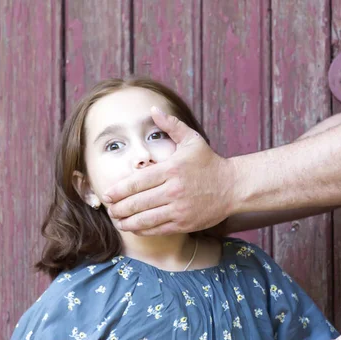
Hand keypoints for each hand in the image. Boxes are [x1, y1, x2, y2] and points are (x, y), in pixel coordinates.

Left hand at [103, 107, 234, 234]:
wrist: (233, 186)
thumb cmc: (209, 162)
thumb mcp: (192, 140)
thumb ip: (171, 125)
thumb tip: (153, 109)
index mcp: (171, 169)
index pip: (136, 182)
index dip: (118, 191)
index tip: (107, 195)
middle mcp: (174, 190)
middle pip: (137, 203)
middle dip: (118, 208)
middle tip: (109, 209)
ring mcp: (179, 209)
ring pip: (145, 219)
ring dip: (127, 222)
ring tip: (118, 221)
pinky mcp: (185, 223)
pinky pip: (158, 229)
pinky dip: (143, 230)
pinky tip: (134, 227)